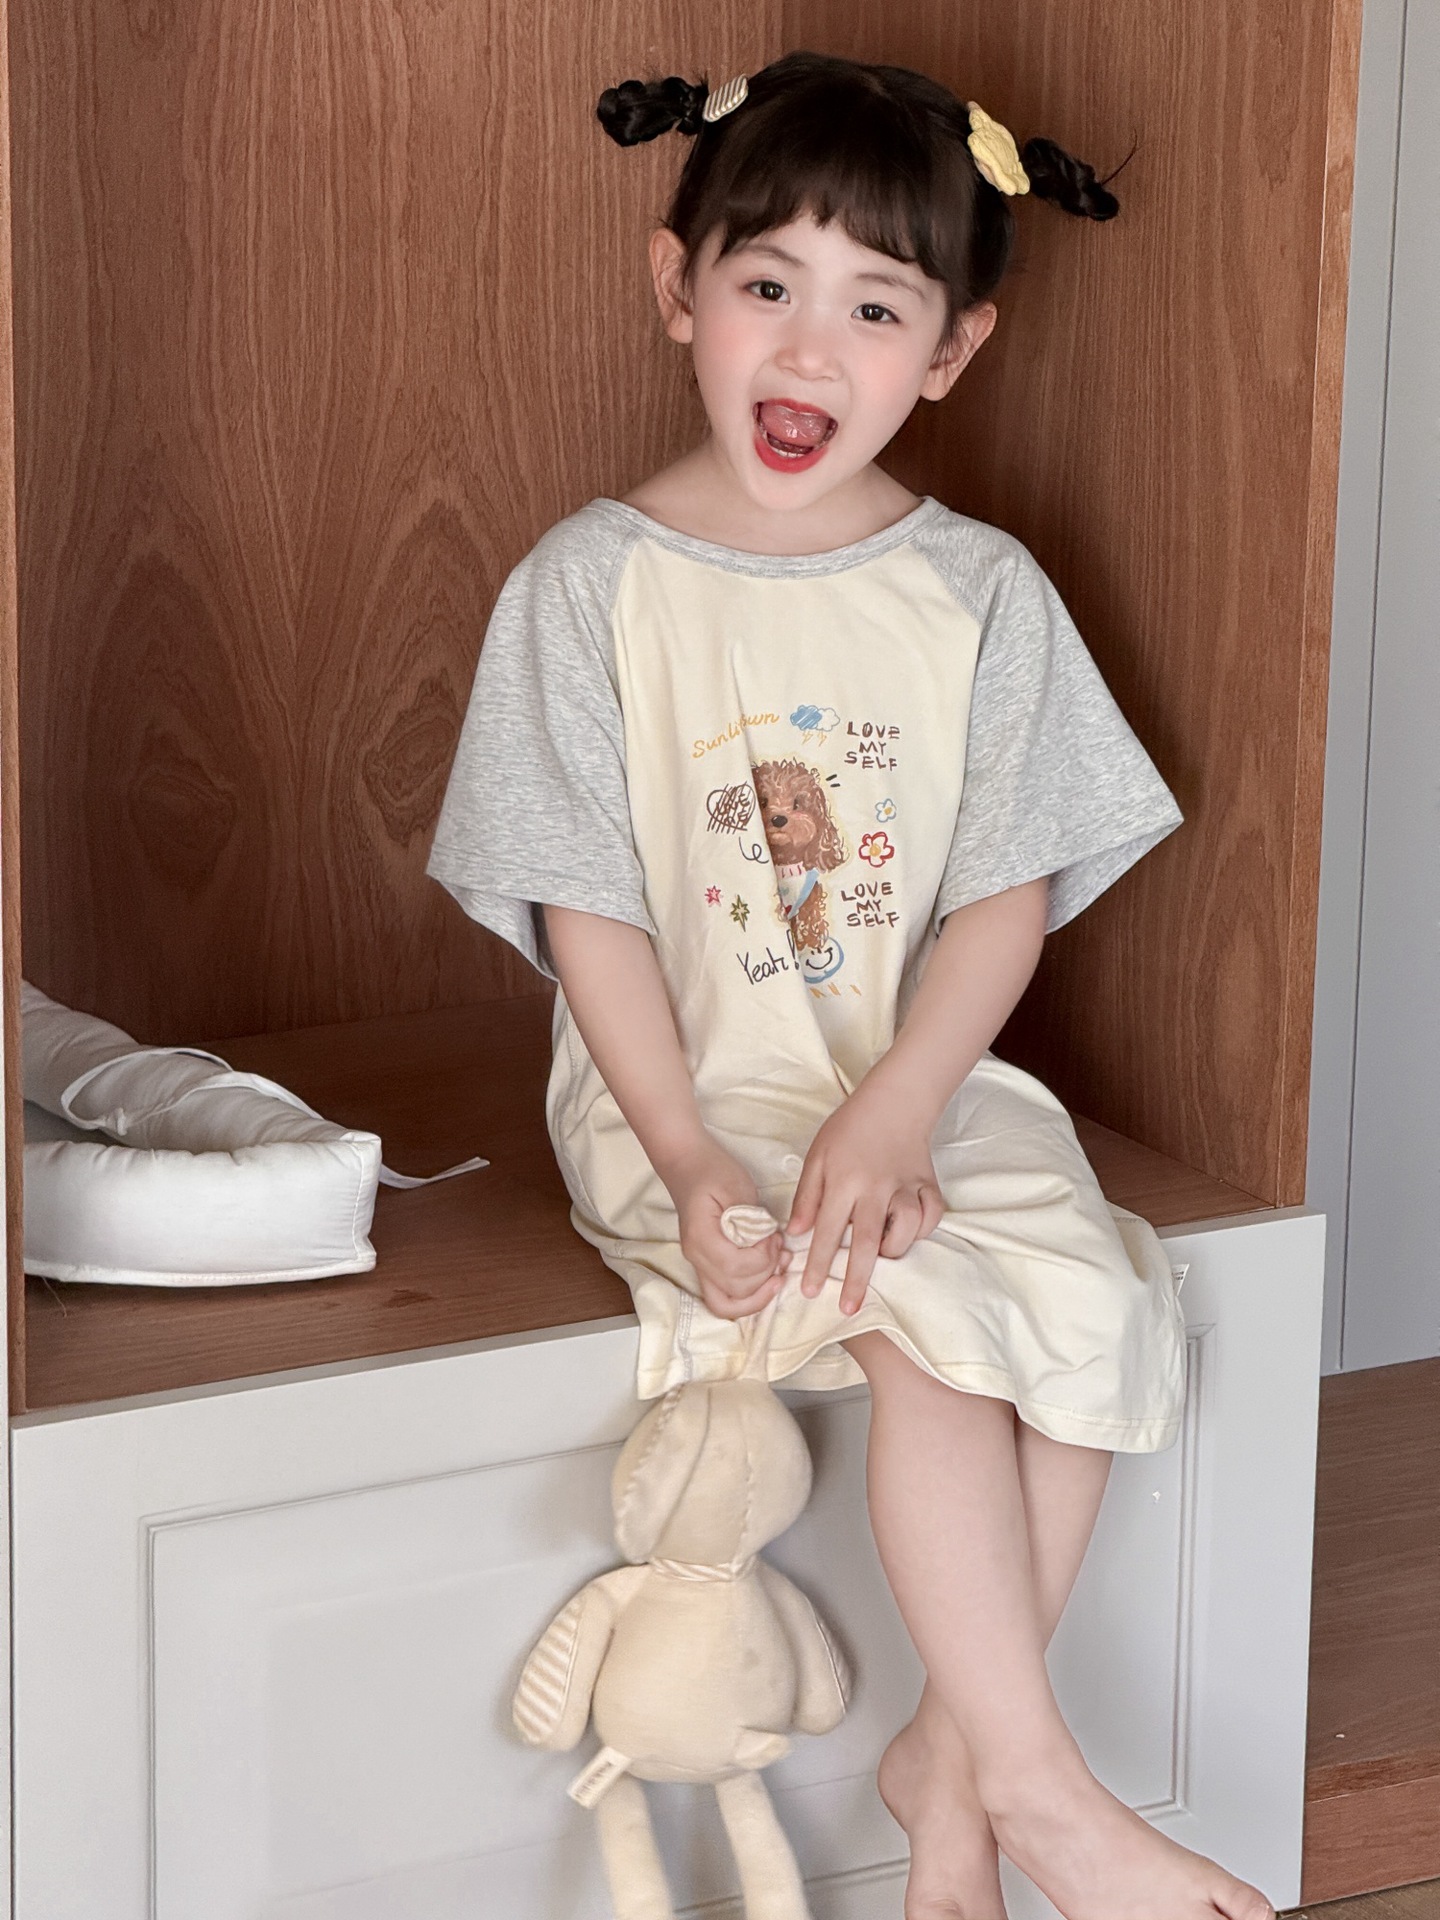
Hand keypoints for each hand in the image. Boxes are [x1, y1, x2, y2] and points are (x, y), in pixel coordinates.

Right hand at [659, 1136, 788, 1321]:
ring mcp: (699, 1265)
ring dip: (760, 1290)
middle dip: (766, 1273)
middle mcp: (696, 1258)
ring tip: (779, 1264)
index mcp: (701, 1237)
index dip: (763, 1258)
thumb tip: (768, 1244)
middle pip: (736, 1290)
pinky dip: (749, 1296)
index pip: (735, 1268)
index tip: (774, 1236)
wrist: (687, 1164)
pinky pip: (725, 1298)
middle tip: (780, 1247)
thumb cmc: (712, 1170)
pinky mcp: (707, 1266)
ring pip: (728, 1305)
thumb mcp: (737, 1186)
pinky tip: (768, 1279)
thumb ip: (752, 1220)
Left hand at [787, 1088, 945, 1314]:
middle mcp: (877, 1187)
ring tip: (881, 1256)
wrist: (895, 1101)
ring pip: (906, 1230)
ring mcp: (906, 1186)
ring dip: (893, 1249)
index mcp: (845, 1180)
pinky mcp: (928, 1185)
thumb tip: (794, 1233)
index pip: (828, 1230)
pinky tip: (906, 1232)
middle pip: (868, 1241)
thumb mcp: (818, 1156)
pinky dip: (921, 1231)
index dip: (817, 1263)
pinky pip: (930, 1218)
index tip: (808, 1291)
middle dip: (856, 1278)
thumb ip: (807, 1196)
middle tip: (848, 1308)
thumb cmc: (850, 1129)